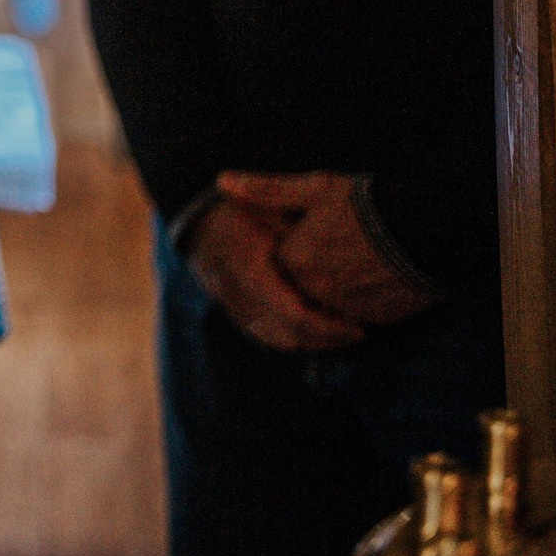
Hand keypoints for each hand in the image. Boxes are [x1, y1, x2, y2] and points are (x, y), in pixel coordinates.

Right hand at [183, 198, 365, 351]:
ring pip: (279, 340)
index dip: (328, 326)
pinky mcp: (235, 313)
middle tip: (356, 332)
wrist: (198, 222)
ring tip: (341, 334)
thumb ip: (300, 235)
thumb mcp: (271, 212)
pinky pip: (267, 336)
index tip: (357, 326)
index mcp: (250, 269)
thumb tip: (337, 256)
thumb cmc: (241, 212)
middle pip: (289, 336)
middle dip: (326, 339)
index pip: (294, 314)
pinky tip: (315, 331)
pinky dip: (294, 339)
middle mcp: (240, 295)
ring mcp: (234, 307)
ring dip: (312, 342)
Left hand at [216, 171, 434, 326]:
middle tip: (343, 245)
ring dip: (337, 289)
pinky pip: (357, 315)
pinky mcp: (376, 320)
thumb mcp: (314, 188)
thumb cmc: (368, 202)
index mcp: (295, 260)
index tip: (318, 230)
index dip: (297, 244)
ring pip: (329, 304)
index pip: (279, 262)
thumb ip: (266, 191)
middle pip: (302, 285)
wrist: (428, 226)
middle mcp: (315, 290)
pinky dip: (362, 301)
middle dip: (314, 269)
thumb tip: (221, 182)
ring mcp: (346, 309)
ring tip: (360, 259)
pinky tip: (376, 276)